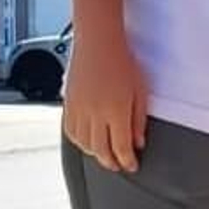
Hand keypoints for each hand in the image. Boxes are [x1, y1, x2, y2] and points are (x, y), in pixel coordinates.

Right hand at [63, 30, 148, 174]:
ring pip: (84, 144)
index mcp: (115, 111)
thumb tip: (138, 142)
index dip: (127, 161)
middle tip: (120, 165)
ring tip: (106, 155)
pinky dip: (80, 142)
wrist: (98, 42)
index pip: (121, 147)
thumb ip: (139, 120)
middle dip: (112, 162)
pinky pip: (71, 132)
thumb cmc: (122, 61)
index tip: (132, 166)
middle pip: (101, 150)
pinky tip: (88, 142)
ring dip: (95, 154)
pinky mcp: (68, 105)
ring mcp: (78, 110)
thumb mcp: (140, 91)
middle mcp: (94, 113)